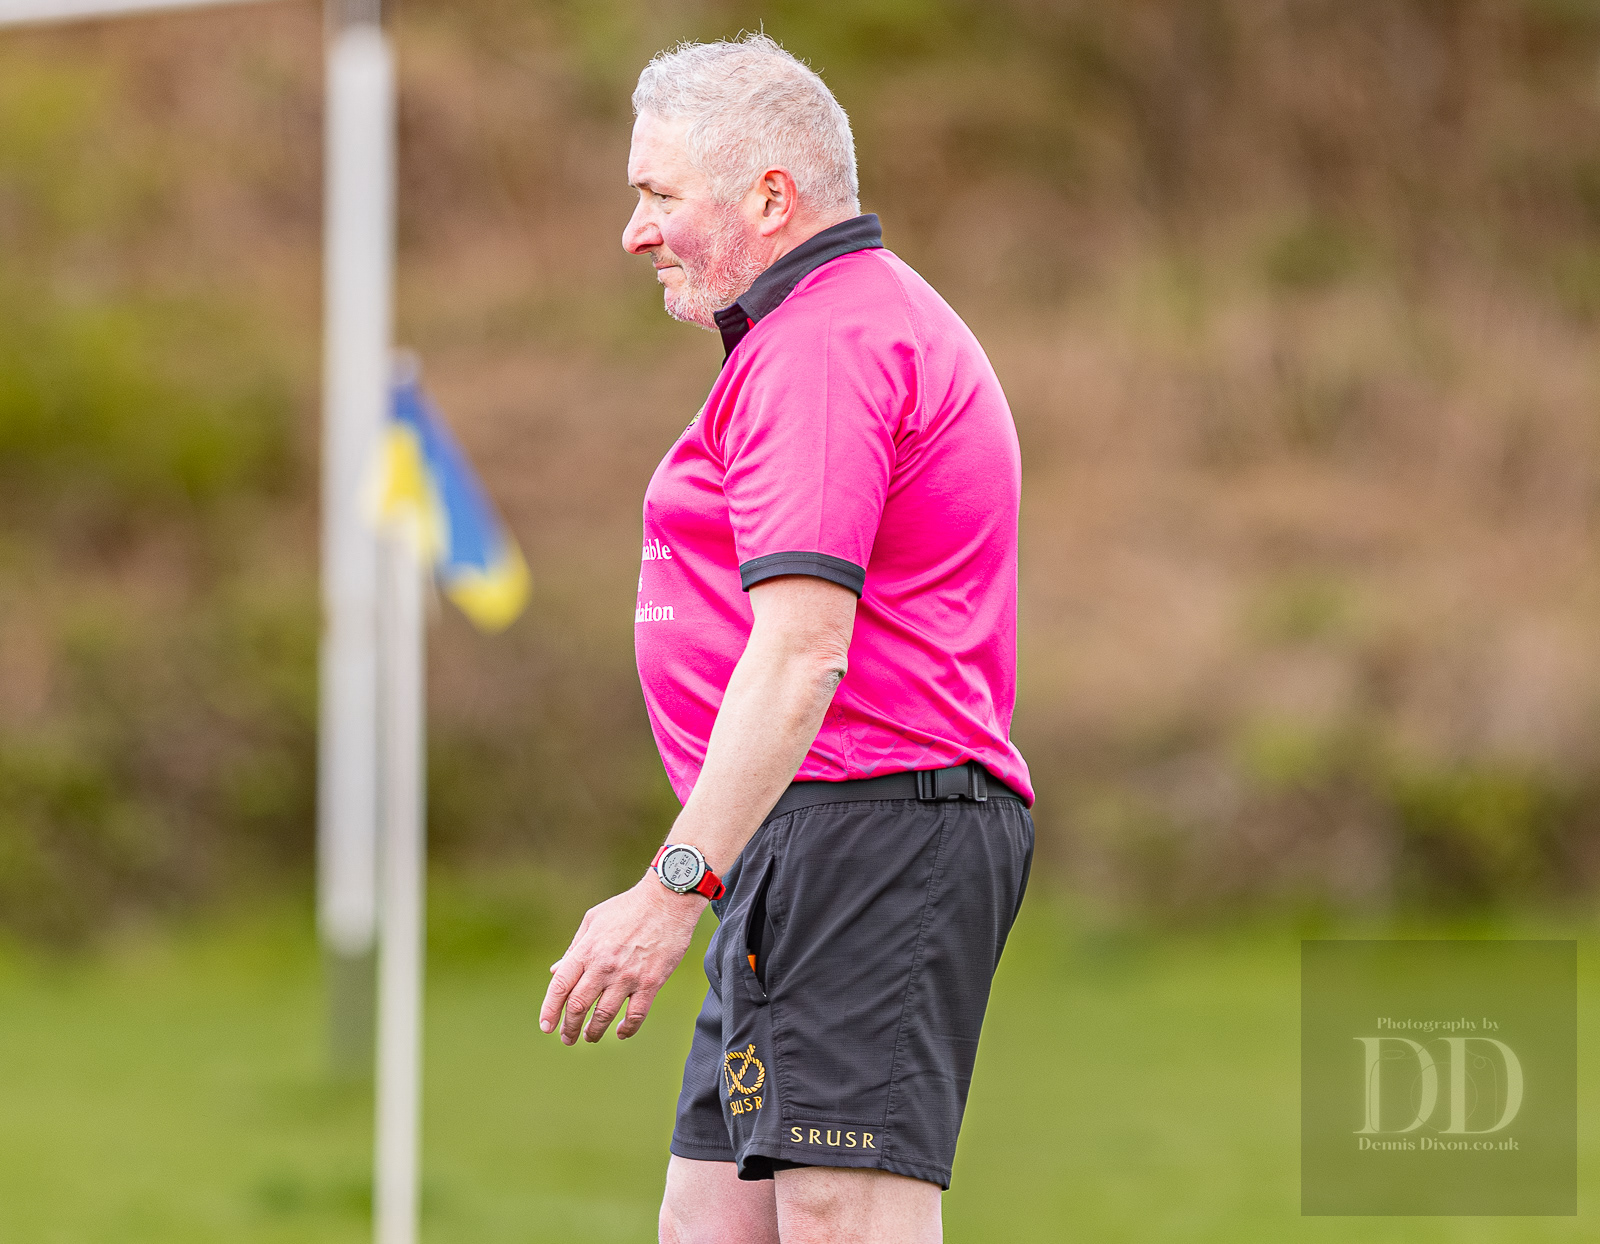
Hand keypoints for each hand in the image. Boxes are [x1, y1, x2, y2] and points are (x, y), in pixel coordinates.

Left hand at [540, 876, 705, 1043]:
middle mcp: (604, 966)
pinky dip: (626, 1029)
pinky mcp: (651, 983)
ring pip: (603, 1015)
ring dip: (593, 1032)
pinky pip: (636, 1015)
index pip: (560, 986)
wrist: (668, 900)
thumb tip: (555, 972)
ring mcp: (628, 976)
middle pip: (578, 1006)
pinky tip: (620, 1032)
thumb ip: (574, 948)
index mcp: (587, 950)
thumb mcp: (594, 920)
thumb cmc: (628, 907)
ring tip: (589, 1037)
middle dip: (569, 1027)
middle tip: (567, 1037)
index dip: (550, 1010)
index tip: (546, 1026)